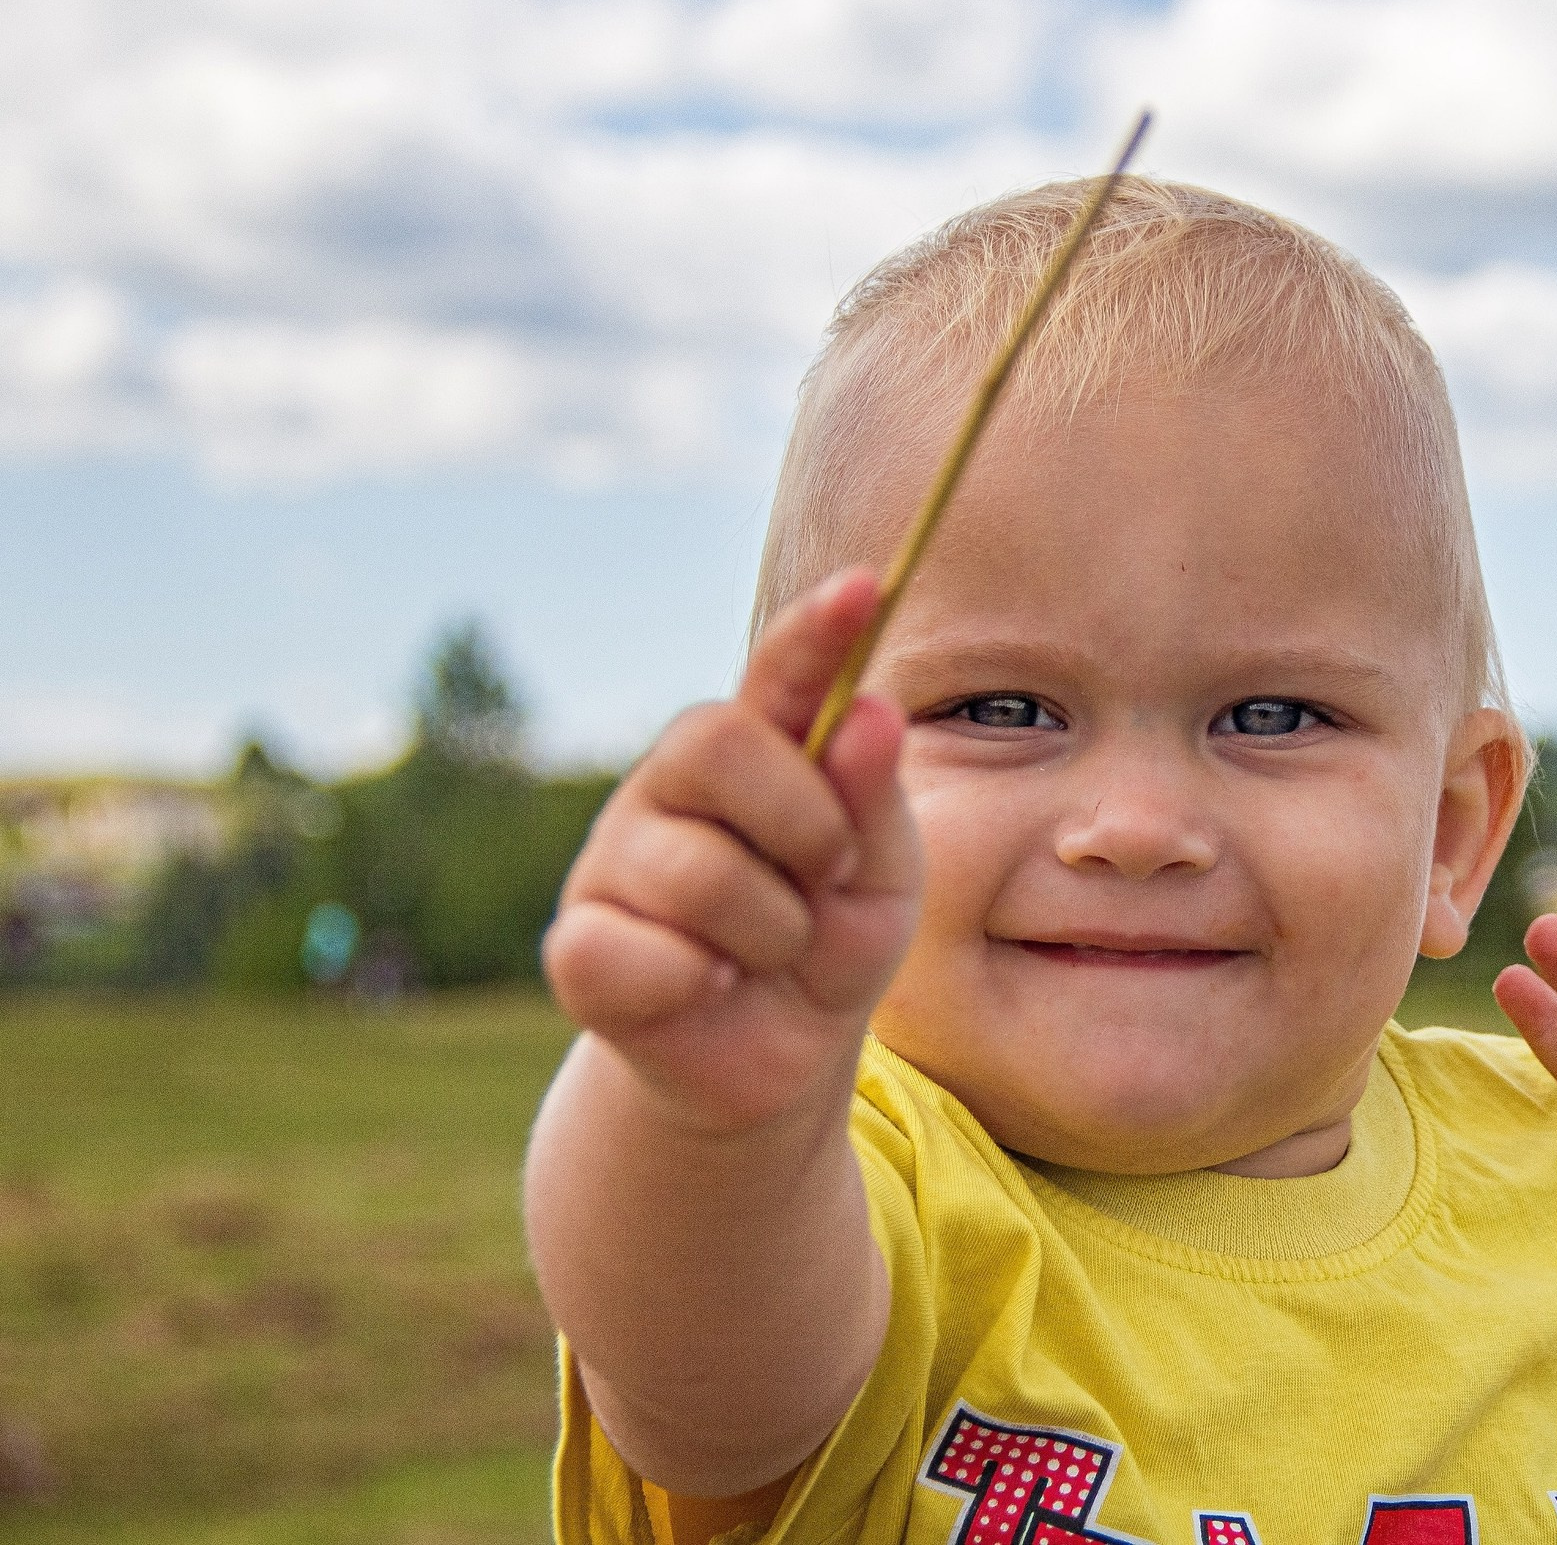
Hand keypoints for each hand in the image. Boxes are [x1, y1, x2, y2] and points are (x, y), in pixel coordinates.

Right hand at [544, 569, 922, 1134]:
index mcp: (758, 750)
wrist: (781, 1062)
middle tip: (826, 877)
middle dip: (802, 819)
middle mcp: (673, 786)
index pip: (780, 672)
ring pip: (695, 868)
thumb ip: (872, 796)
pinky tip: (704, 988)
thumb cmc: (832, 941)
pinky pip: (633, 950)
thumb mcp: (883, 874)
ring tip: (772, 952)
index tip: (863, 587)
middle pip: (713, 741)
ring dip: (772, 929)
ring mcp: (616, 860)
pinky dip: (694, 983)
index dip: (814, 631)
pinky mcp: (579, 945)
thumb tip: (870, 712)